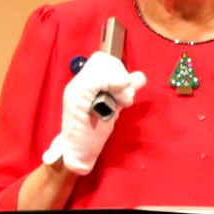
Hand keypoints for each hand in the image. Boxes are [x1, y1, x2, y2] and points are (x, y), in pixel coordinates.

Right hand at [45, 50, 147, 173]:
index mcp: (87, 83)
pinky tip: (119, 98)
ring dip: (119, 84)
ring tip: (120, 104)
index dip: (119, 71)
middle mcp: (79, 82)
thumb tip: (139, 76)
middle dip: (121, 76)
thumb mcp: (114, 107)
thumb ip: (124, 91)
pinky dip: (111, 83)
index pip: (105, 60)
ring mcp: (75, 89)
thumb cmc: (94, 132)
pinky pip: (95, 79)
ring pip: (101, 66)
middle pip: (105, 60)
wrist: (78, 153)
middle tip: (123, 100)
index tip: (124, 92)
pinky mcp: (75, 99)